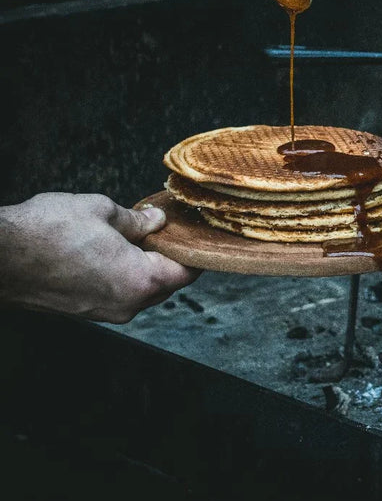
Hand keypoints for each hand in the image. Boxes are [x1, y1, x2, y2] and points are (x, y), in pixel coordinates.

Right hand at [0, 192, 199, 322]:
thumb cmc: (44, 233)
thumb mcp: (100, 211)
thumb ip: (136, 220)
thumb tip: (155, 220)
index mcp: (140, 281)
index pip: (187, 272)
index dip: (194, 251)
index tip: (193, 235)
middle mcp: (126, 305)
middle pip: (166, 284)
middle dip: (168, 258)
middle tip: (163, 230)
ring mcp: (103, 312)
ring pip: (140, 291)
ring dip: (143, 267)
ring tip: (133, 238)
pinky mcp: (83, 312)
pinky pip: (117, 295)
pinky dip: (122, 276)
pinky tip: (109, 252)